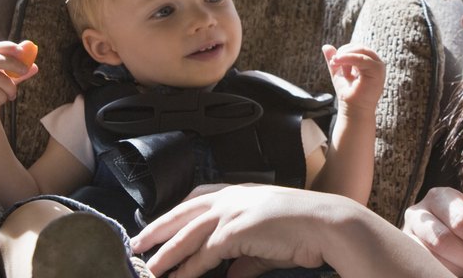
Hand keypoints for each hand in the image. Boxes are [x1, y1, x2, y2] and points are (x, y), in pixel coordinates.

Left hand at [130, 184, 332, 277]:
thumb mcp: (268, 241)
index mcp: (239, 192)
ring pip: (187, 235)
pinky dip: (187, 268)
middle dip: (157, 229)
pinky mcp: (235, 232)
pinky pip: (203, 254)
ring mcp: (232, 213)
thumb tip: (231, 275)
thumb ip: (245, 258)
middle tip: (137, 242)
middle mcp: (231, 198)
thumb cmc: (304, 229)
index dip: (175, 212)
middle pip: (183, 213)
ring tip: (147, 267)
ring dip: (165, 253)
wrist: (326, 224)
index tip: (159, 223)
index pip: (197, 198)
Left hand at [322, 44, 384, 114]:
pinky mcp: (378, 71)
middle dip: (344, 52)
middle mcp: (377, 64)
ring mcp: (379, 67)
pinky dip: (348, 58)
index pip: (358, 48)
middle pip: (360, 47)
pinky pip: (362, 58)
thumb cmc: (348, 94)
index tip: (333, 61)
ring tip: (334, 64)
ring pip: (361, 51)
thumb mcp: (339, 73)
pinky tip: (338, 62)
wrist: (353, 110)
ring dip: (345, 55)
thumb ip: (335, 60)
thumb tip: (325, 45)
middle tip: (333, 62)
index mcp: (370, 63)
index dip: (344, 51)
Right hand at [402, 187, 462, 277]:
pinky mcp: (405, 254)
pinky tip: (460, 274)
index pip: (461, 221)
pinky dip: (445, 273)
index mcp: (439, 198)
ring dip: (460, 269)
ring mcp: (407, 234)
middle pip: (443, 240)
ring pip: (431, 257)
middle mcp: (418, 213)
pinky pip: (423, 268)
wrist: (448, 235)